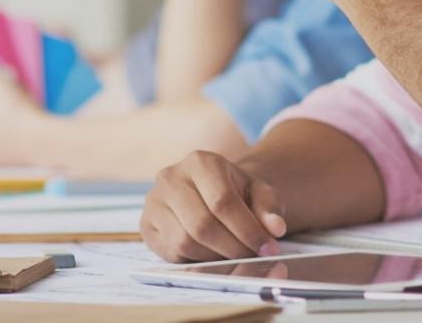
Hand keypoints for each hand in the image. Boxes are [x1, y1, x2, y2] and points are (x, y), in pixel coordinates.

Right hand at [141, 150, 287, 261]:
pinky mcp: (147, 225)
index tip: (267, 247)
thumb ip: (269, 207)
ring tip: (234, 253)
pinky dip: (196, 259)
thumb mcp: (259, 192)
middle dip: (233, 247)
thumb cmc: (237, 191)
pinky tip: (212, 252)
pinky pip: (171, 252)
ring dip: (215, 256)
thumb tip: (275, 228)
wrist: (211, 191)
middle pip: (202, 224)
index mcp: (201, 161)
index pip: (222, 201)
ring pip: (185, 241)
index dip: (247, 230)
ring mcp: (154, 201)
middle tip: (252, 256)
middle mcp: (171, 177)